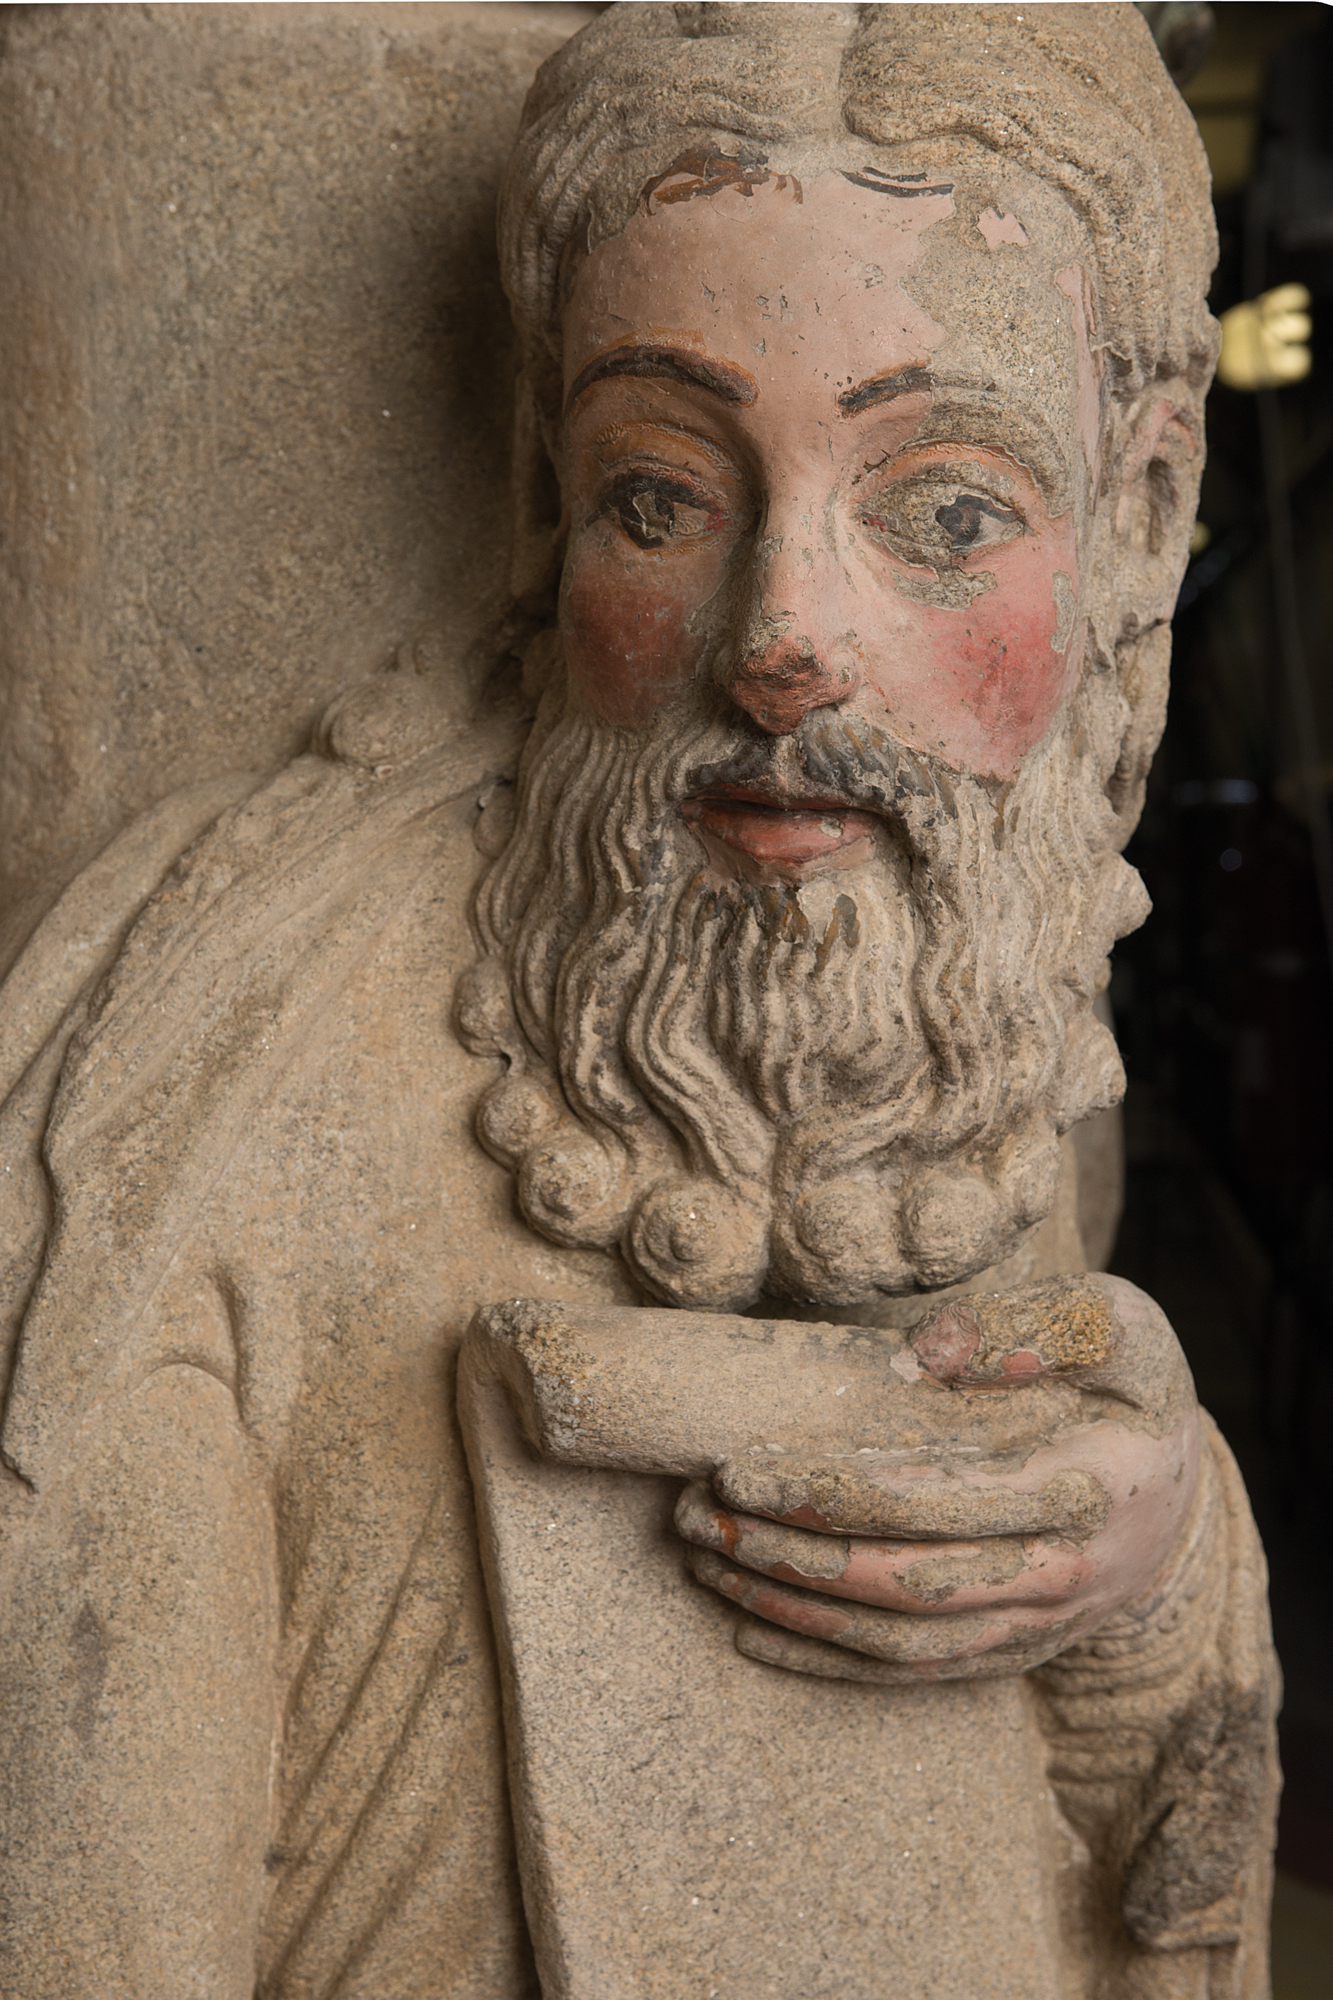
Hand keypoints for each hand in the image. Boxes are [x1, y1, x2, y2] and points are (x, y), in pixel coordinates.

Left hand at [676, 1273, 1199, 1682]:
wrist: (1177, 1486)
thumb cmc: (1127, 1383)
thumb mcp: (1115, 1322)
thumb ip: (1030, 1324)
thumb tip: (927, 1354)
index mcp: (1084, 1485)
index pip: (934, 1500)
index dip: (828, 1492)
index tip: (739, 1469)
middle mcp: (1062, 1573)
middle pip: (901, 1583)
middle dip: (786, 1556)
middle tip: (691, 1517)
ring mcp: (1036, 1626)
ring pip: (898, 1641)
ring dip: (790, 1611)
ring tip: (701, 1565)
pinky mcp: (1012, 1654)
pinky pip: (911, 1674)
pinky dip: (826, 1663)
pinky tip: (749, 1632)